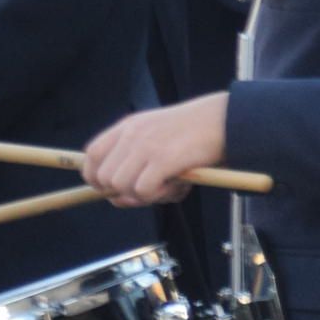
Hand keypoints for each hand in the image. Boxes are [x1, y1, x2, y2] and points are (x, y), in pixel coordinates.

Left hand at [82, 95, 228, 206]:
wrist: (229, 119)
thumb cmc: (198, 133)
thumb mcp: (159, 138)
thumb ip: (137, 163)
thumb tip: (118, 200)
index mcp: (129, 126)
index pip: (90, 156)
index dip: (96, 178)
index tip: (112, 189)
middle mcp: (132, 135)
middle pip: (103, 178)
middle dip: (122, 192)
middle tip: (149, 191)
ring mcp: (146, 146)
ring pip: (120, 187)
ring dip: (143, 196)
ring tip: (169, 187)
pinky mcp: (163, 159)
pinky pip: (143, 191)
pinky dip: (158, 196)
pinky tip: (178, 186)